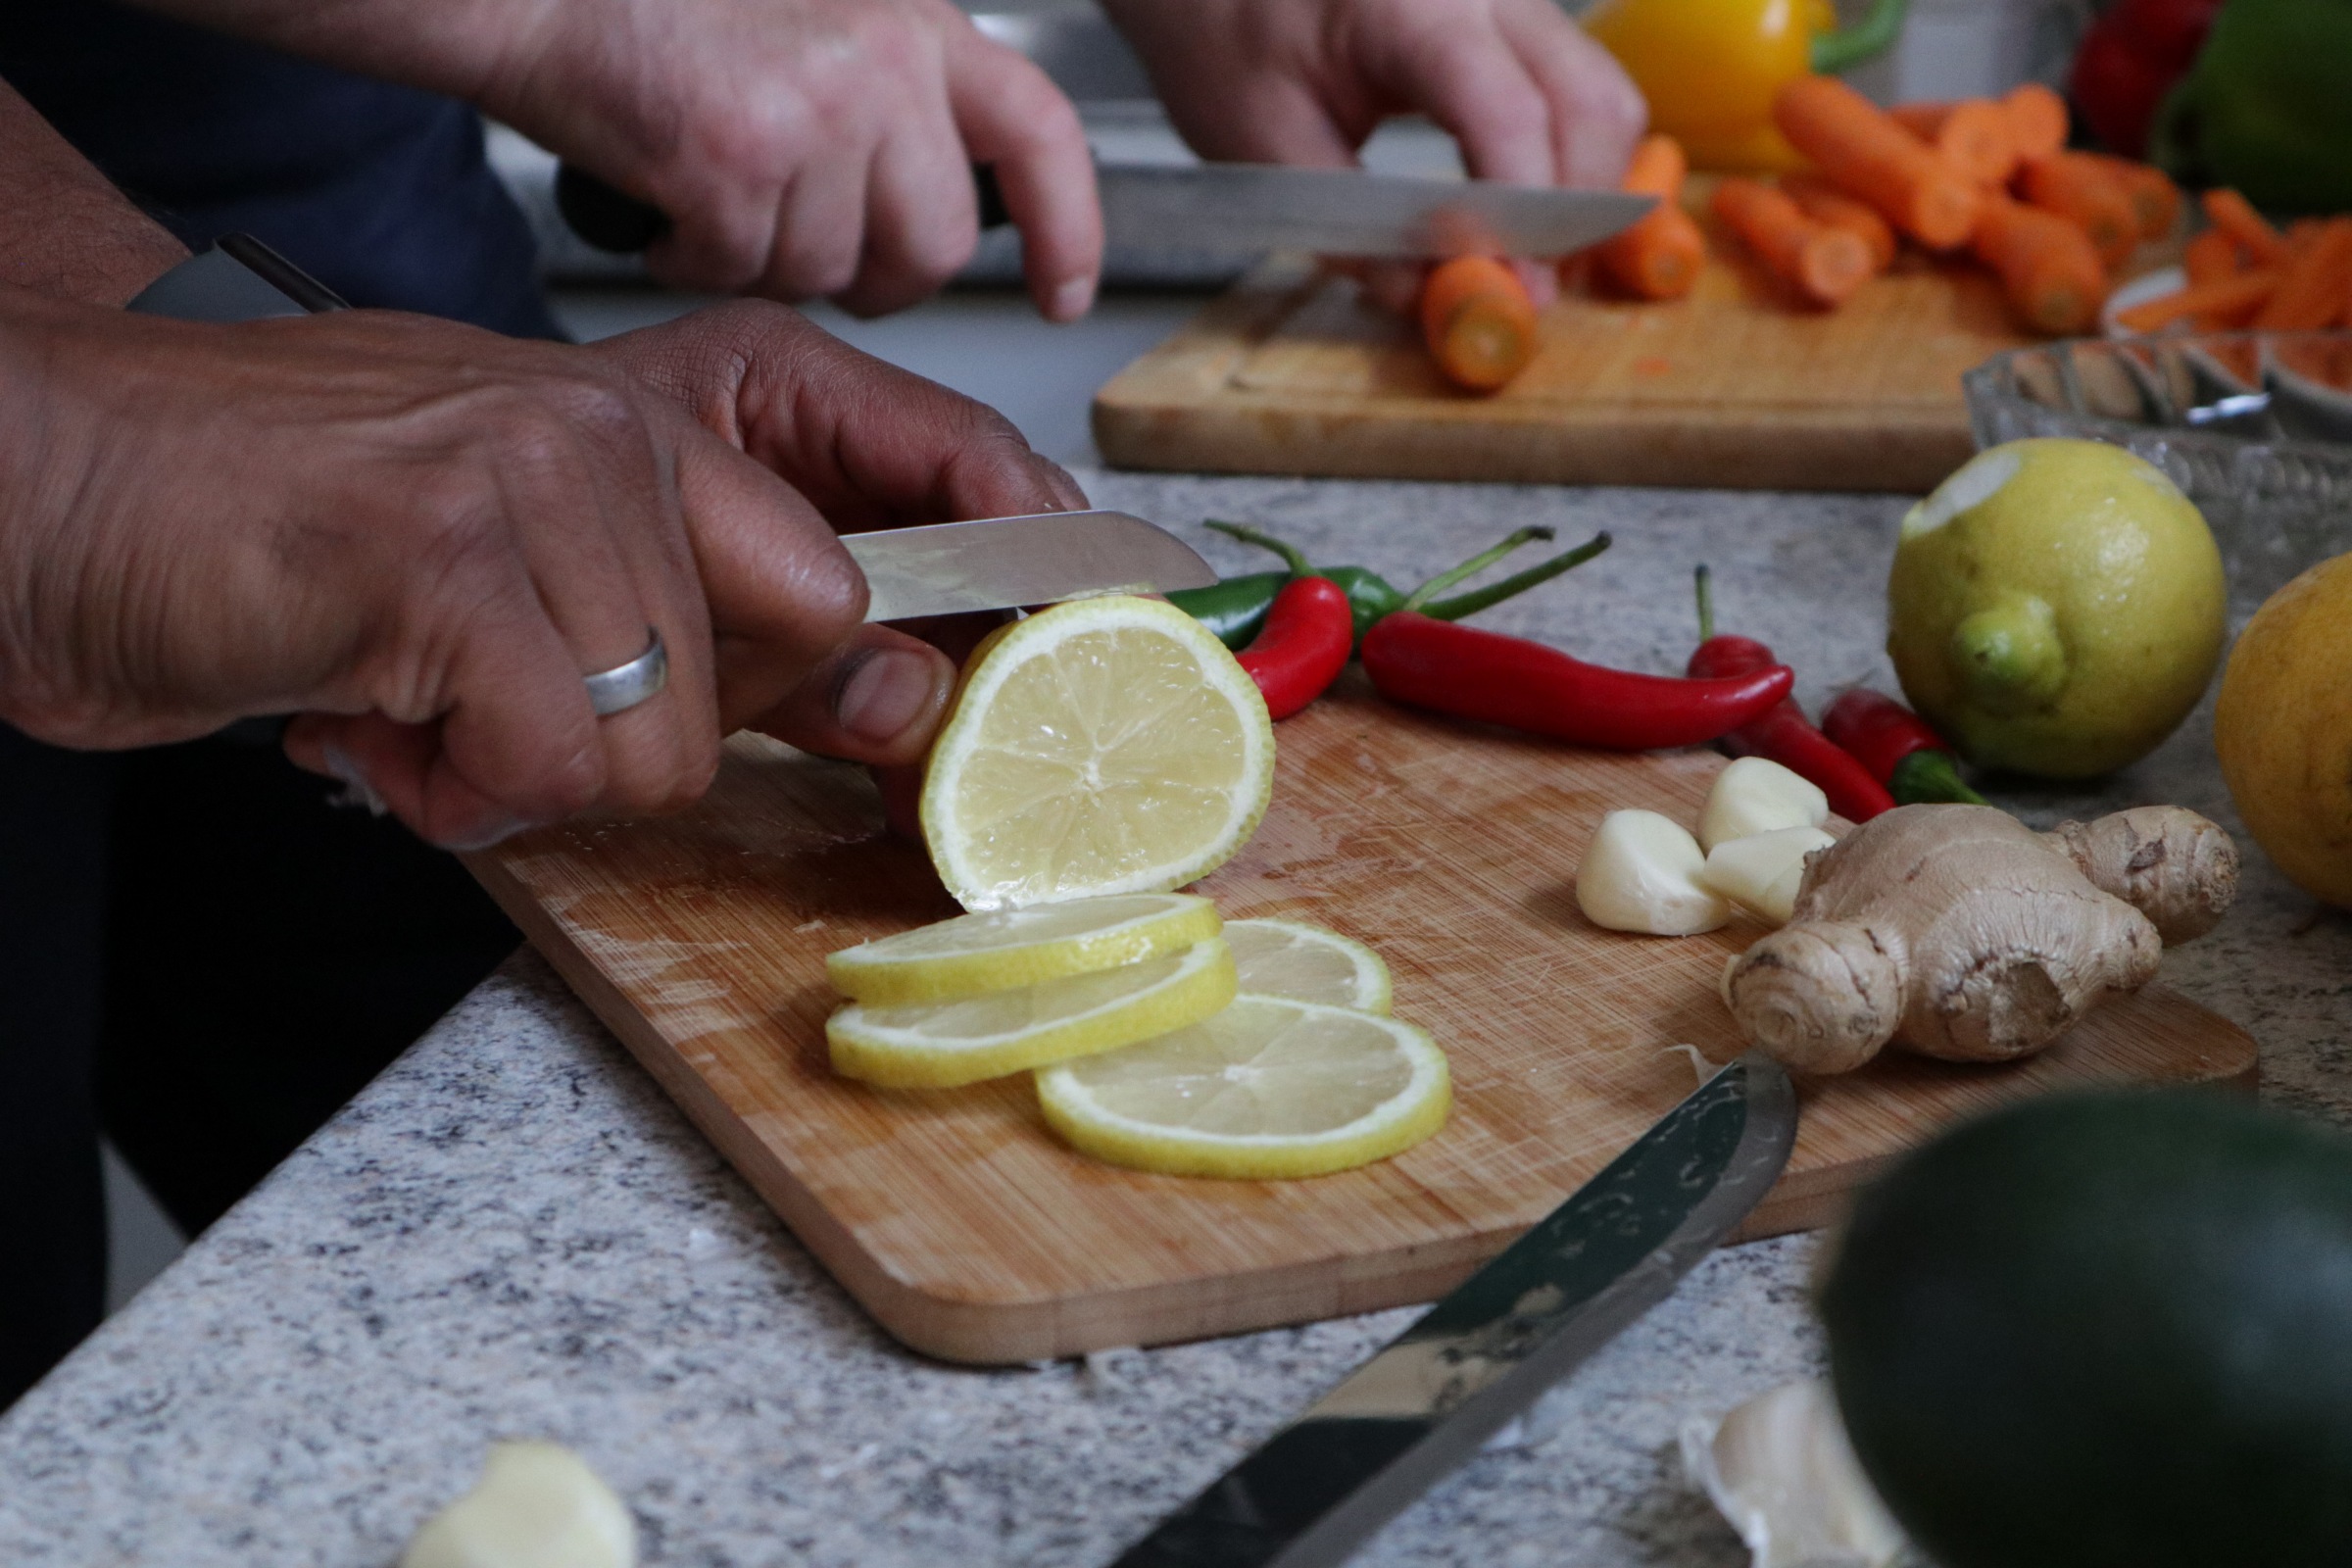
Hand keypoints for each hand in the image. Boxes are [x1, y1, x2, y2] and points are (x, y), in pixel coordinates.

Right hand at [0, 292, 1074, 848]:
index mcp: (667, 407)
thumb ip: (726, 629)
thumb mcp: (535, 582)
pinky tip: (371, 712)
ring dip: (532, 765)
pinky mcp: (450, 559)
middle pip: (807, 623)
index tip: (1143, 595)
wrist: (47, 489)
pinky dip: (454, 781)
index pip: (916, 458)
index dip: (1028, 541)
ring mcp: (545, 480)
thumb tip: (901, 691)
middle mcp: (625, 424)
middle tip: (533, 702)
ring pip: (670, 730)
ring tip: (413, 696)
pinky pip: (553, 755)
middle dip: (689, 715)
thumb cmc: (287, 542)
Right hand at [480, 0, 1101, 319]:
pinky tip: (671, 202)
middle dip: (880, 276)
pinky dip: (696, 257)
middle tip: (819, 248)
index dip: (1068, 228)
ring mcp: (812, 111)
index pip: (1040, 134)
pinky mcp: (734, 159)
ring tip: (723, 192)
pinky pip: (745, 269)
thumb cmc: (662, 0)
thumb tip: (939, 198)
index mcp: (917, 23)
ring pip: (834, 268)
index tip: (1063, 292)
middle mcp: (881, 62)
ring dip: (773, 259)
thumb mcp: (821, 15)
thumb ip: (897, 91)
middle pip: (934, 244)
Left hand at [1102, 0, 1645, 307]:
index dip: (1522, 216)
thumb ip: (1350, 226)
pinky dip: (1570, 162)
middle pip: (1589, 101)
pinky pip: (1583, 90)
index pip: (1506, 113)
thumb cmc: (1225, 38)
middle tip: (1520, 290)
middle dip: (1572, 212)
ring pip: (1605, 96)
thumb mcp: (1260, 144)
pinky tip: (1518, 214)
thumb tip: (1429, 300)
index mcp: (1409, 8)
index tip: (1511, 293)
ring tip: (1518, 259)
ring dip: (1582, 191)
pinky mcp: (1516, 22)